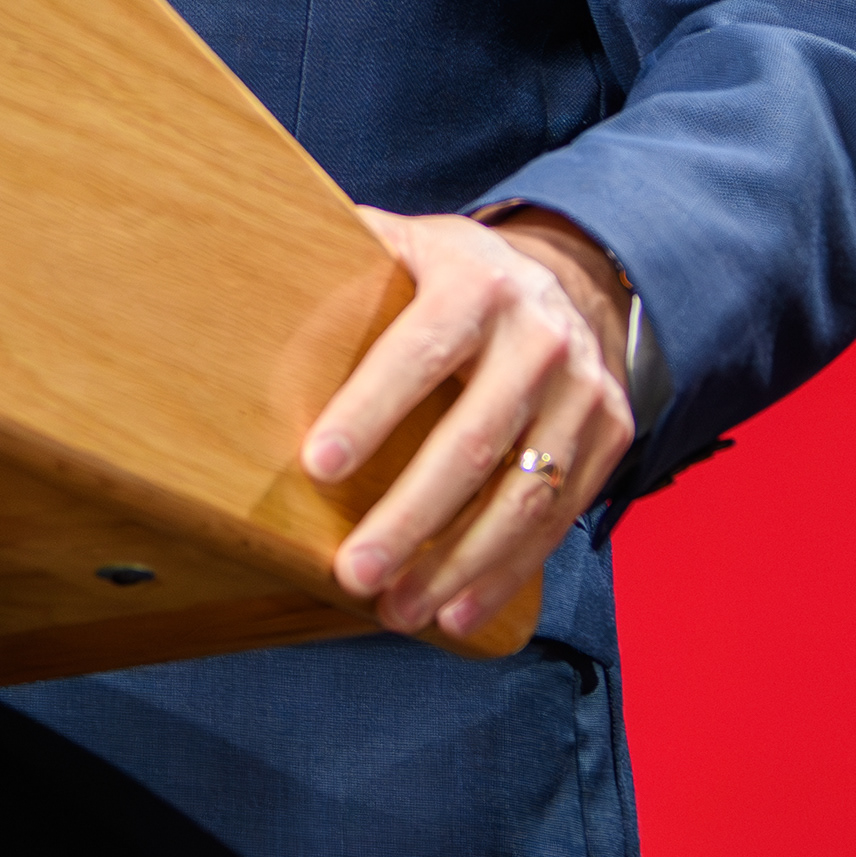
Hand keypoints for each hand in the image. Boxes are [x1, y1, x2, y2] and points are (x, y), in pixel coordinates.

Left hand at [299, 207, 635, 641]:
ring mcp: (585, 390)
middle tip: (353, 570)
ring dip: (457, 564)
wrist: (570, 281)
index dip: (370, 411)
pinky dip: (504, 572)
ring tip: (398, 609)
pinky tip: (455, 611)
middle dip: (410, 516)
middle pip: (472, 441)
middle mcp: (541, 336)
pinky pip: (556, 518)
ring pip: (522, 494)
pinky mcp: (611, 435)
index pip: (420, 352)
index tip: (316, 467)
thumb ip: (343, 258)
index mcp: (478, 283)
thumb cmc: (453, 277)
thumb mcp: (405, 245)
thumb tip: (245, 270)